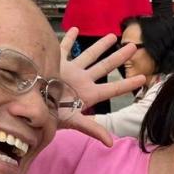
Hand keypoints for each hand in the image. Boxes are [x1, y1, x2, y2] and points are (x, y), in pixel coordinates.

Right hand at [58, 28, 145, 146]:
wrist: (29, 103)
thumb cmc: (51, 113)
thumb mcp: (74, 121)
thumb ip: (93, 129)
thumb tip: (111, 143)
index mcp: (89, 93)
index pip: (113, 88)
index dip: (128, 84)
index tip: (144, 78)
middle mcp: (82, 81)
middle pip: (105, 67)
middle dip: (120, 57)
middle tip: (134, 47)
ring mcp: (70, 71)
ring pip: (90, 55)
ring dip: (101, 46)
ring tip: (113, 36)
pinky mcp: (56, 63)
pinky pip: (64, 48)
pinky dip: (69, 39)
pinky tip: (75, 29)